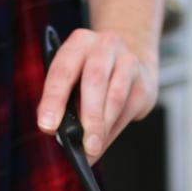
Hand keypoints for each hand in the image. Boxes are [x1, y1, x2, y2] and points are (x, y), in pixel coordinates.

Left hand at [37, 29, 158, 163]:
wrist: (129, 58)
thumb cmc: (91, 74)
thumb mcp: (73, 79)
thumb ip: (66, 104)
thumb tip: (65, 140)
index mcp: (78, 42)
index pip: (62, 70)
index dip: (53, 99)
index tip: (48, 125)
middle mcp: (104, 45)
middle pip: (94, 80)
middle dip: (89, 117)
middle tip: (84, 145)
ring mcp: (127, 60)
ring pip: (115, 97)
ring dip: (103, 127)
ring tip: (93, 148)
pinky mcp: (143, 79)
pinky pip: (128, 108)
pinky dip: (114, 129)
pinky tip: (104, 140)